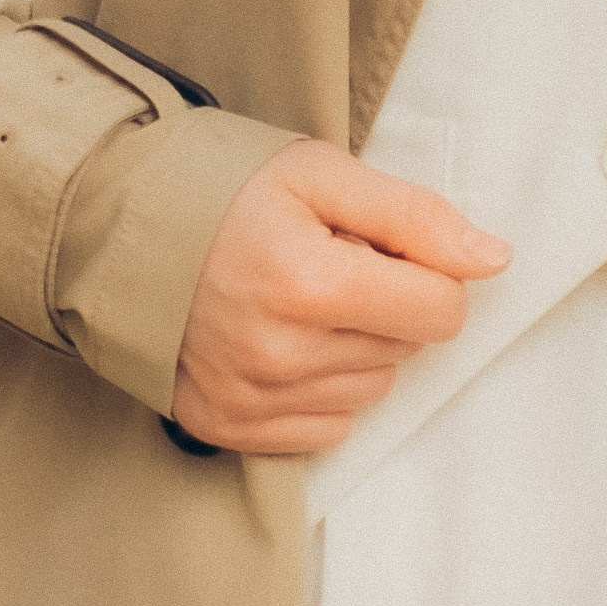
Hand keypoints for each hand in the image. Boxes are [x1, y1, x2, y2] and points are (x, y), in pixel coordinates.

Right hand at [173, 141, 509, 454]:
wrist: (112, 230)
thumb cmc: (220, 192)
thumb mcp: (320, 174)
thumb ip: (414, 217)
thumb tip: (494, 259)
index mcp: (310, 284)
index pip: (441, 311)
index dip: (426, 275)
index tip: (381, 252)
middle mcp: (281, 355)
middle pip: (406, 352)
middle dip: (384, 309)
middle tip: (323, 269)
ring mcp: (251, 399)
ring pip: (369, 393)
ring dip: (352, 352)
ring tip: (294, 306)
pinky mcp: (229, 428)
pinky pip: (325, 431)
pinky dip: (317, 392)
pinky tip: (278, 346)